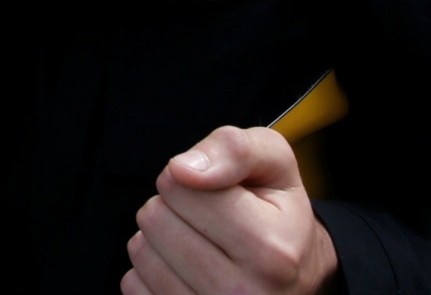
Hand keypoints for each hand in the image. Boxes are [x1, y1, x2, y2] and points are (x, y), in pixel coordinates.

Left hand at [125, 126, 339, 294]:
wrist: (297, 277)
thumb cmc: (280, 214)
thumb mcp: (276, 163)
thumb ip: (235, 149)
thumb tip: (183, 169)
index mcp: (270, 250)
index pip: (177, 185)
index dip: (190, 176)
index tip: (218, 191)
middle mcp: (242, 294)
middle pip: (154, 217)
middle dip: (175, 207)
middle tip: (209, 220)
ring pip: (141, 251)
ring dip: (162, 238)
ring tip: (201, 242)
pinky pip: (133, 283)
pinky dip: (152, 270)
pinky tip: (187, 270)